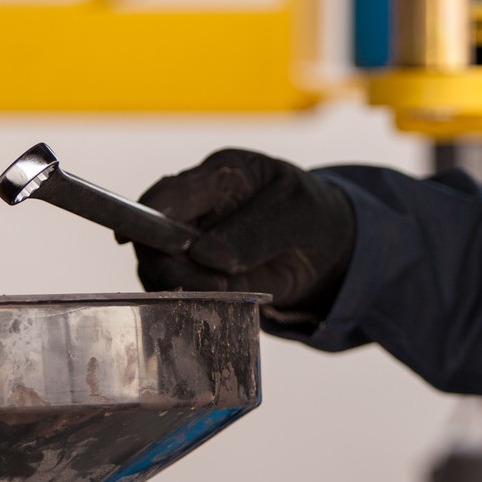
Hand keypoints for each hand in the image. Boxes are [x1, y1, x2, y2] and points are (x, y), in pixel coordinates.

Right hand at [133, 149, 355, 319]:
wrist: (331, 250)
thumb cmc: (312, 213)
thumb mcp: (297, 211)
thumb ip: (256, 230)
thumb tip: (206, 255)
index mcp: (220, 177)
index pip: (171, 192)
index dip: (150, 215)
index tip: (157, 243)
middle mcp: (198, 210)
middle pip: (153, 235)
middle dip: (167, 263)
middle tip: (206, 284)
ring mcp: (195, 247)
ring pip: (160, 269)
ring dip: (181, 287)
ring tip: (222, 293)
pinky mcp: (203, 279)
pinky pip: (181, 292)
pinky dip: (193, 302)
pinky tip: (219, 304)